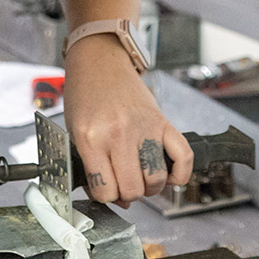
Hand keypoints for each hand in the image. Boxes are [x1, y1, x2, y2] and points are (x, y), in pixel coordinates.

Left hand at [63, 34, 192, 205]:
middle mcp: (119, 134)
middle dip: (127, 194)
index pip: (104, 189)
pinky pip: (183, 157)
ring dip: (150, 187)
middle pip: (133, 189)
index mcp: (92, 138)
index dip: (103, 196)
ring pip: (156, 180)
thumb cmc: (84, 93)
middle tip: (121, 184)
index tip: (103, 190)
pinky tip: (170, 177)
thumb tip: (115, 198)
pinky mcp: (163, 122)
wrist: (98, 61)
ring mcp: (144, 128)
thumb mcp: (75, 130)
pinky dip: (180, 174)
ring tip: (140, 177)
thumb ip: (92, 165)